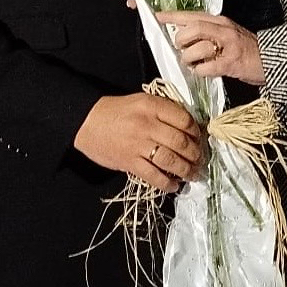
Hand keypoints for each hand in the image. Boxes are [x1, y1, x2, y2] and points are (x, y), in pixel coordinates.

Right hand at [73, 93, 204, 192]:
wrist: (87, 122)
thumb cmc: (116, 111)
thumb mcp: (141, 101)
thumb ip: (163, 111)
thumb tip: (188, 127)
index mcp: (151, 106)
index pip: (184, 119)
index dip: (196, 131)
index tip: (199, 138)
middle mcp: (147, 124)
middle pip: (181, 142)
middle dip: (195, 153)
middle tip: (200, 159)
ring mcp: (138, 145)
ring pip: (171, 161)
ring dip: (186, 170)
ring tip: (192, 174)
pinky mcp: (129, 162)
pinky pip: (154, 176)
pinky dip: (167, 183)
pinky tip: (174, 185)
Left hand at [157, 11, 265, 85]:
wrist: (271, 59)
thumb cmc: (246, 48)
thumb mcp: (226, 32)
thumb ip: (207, 30)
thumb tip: (181, 33)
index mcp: (219, 20)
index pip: (191, 15)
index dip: (172, 15)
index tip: (157, 16)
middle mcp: (223, 29)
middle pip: (191, 29)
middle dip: (181, 40)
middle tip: (181, 49)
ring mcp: (227, 46)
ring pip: (197, 48)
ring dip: (189, 58)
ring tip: (192, 63)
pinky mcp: (230, 63)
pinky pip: (206, 67)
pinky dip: (200, 71)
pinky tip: (204, 71)